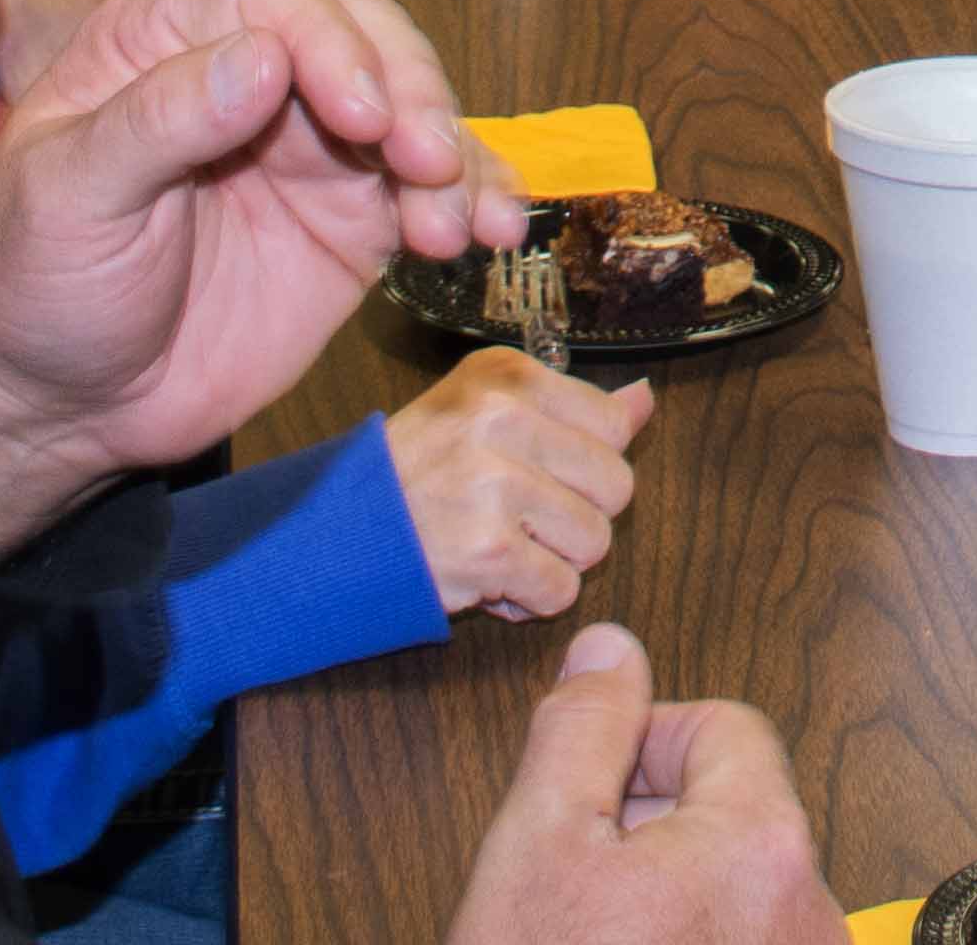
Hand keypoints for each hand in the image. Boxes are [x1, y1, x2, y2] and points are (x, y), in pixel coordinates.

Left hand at [0, 0, 518, 560]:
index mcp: (170, 37)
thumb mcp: (66, 195)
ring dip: (454, 152)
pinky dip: (477, 199)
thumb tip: (262, 56)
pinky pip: (433, 188)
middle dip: (412, 92)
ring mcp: (312, 146)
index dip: (332, 43)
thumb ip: (159, 121)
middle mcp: (255, 72)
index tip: (362, 116)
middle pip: (365, 36)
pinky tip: (491, 233)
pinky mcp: (352, 219)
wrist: (56, 409)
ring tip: (456, 225)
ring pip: (414, 107)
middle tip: (427, 165)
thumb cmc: (32, 284)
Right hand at [392, 348, 656, 623]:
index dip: (585, 464)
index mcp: (507, 376)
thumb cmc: (415, 475)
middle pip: (615, 486)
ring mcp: (494, 484)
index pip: (614, 423)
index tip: (538, 472)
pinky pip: (561, 589)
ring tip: (500, 544)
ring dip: (554, 561)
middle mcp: (501, 418)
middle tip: (519, 518)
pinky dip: (530, 600)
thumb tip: (645, 400)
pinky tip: (490, 579)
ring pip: (595, 541)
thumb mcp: (485, 413)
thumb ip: (572, 408)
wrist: (332, 537)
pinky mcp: (488, 550)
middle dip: (577, 516)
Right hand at [444, 625, 845, 944]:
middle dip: (651, 823)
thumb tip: (613, 649)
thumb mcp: (537, 847)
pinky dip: (688, 942)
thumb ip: (582, 730)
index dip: (643, 742)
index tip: (588, 794)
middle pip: (737, 808)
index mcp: (763, 845)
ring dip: (666, 890)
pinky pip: (742, 941)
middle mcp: (810, 911)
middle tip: (576, 879)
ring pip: (736, 884)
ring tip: (593, 938)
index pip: (726, 726)